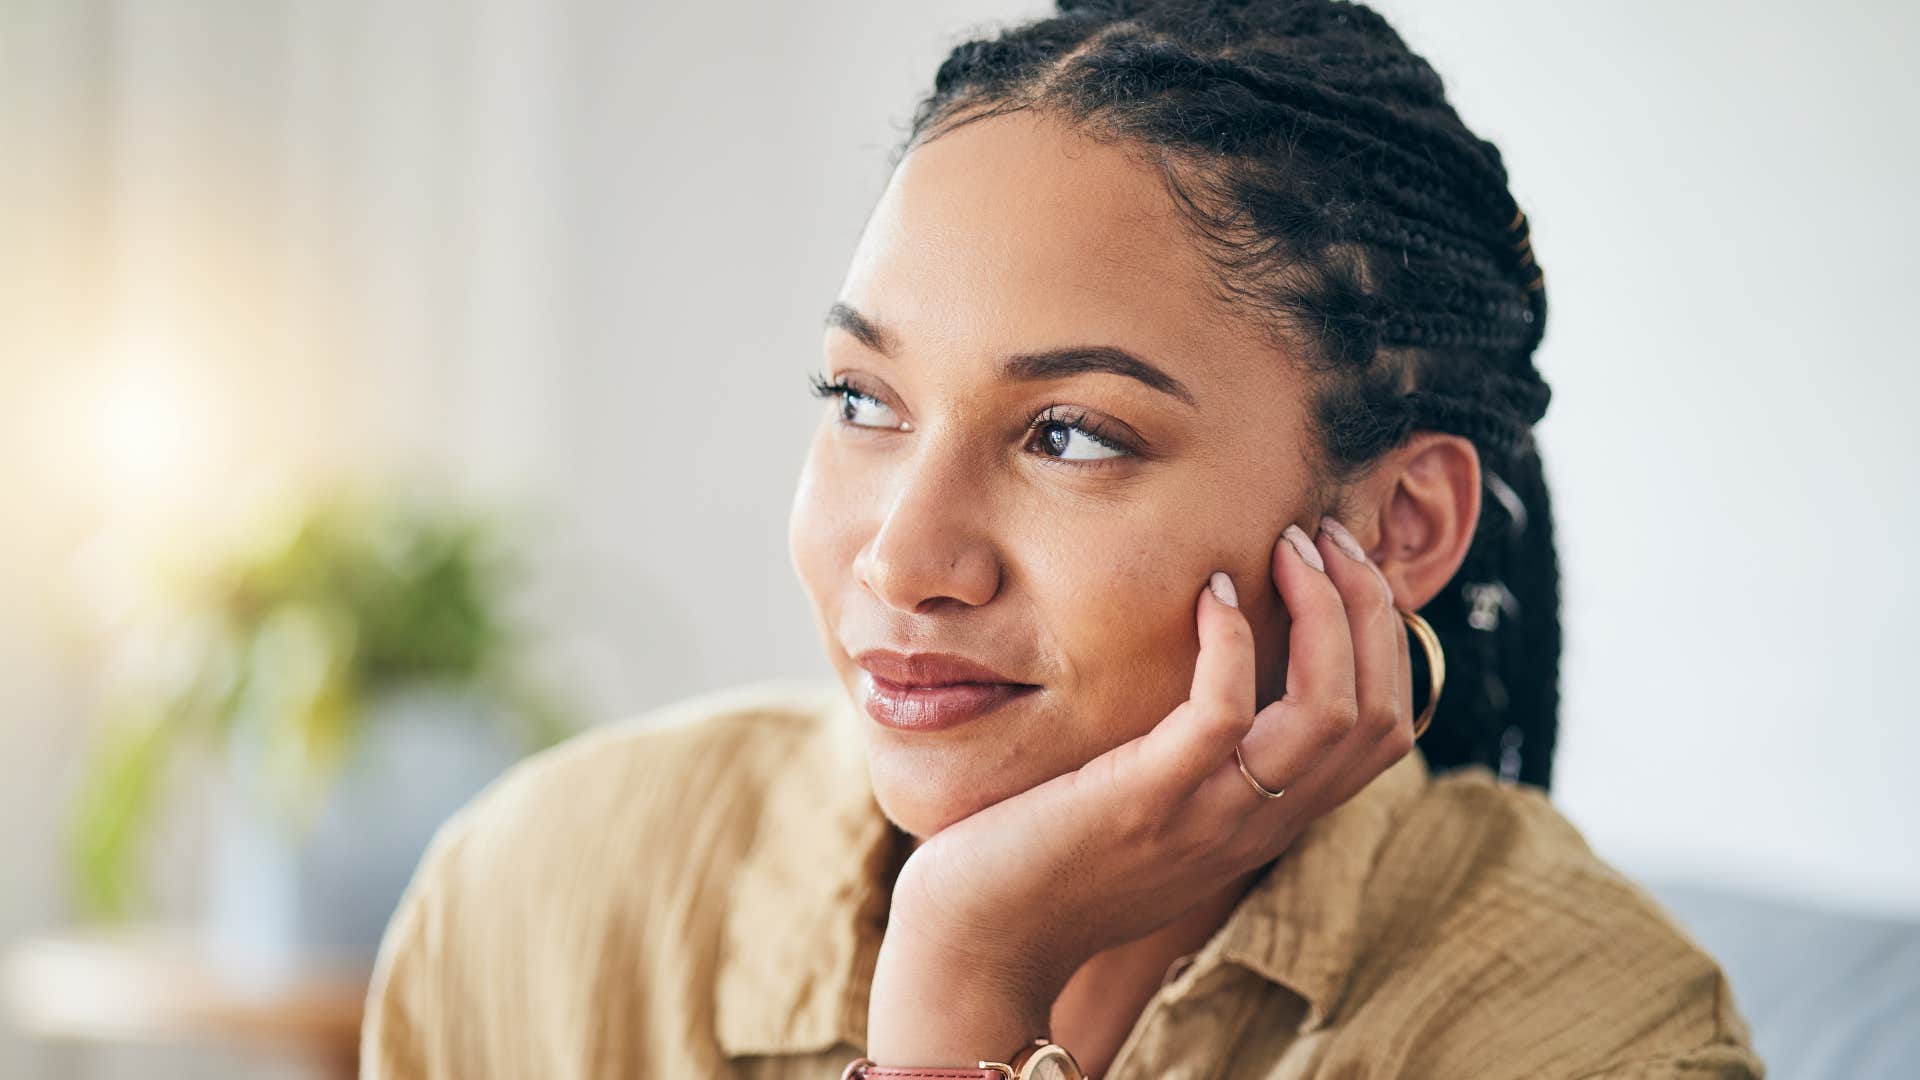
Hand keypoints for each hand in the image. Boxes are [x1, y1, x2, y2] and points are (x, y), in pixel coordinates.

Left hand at [864, 517, 1414, 1065]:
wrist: (977, 946)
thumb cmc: (1044, 862)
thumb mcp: (1148, 809)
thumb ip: (1194, 760)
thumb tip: (1212, 674)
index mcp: (1265, 822)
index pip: (1385, 733)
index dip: (1384, 641)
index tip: (1341, 568)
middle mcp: (1255, 825)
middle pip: (1374, 714)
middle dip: (1367, 608)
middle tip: (1323, 537)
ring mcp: (1205, 818)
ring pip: (1326, 712)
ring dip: (1322, 612)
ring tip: (1284, 548)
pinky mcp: (1143, 804)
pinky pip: (1223, 717)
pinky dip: (1230, 643)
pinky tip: (1207, 592)